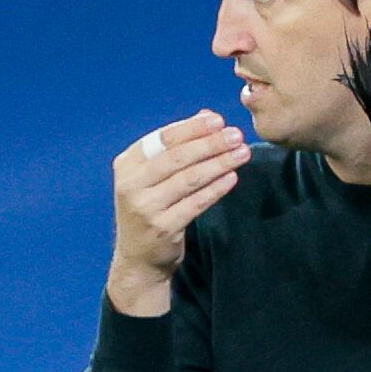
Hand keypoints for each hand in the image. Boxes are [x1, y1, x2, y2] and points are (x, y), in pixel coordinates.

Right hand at [106, 111, 249, 315]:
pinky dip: (216, 189)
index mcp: (128, 164)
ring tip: (242, 153)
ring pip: (189, 179)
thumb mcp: (154, 175)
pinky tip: (232, 178)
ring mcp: (146, 207)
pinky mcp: (163, 227)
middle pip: (177, 157)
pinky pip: (196, 204)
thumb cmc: (151, 207)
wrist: (138, 257)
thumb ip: (177, 146)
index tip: (219, 121)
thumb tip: (208, 115)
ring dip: (219, 164)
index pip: (162, 139)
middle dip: (210, 144)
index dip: (192, 128)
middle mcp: (132, 184)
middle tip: (237, 135)